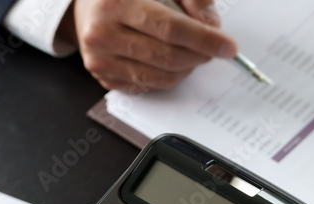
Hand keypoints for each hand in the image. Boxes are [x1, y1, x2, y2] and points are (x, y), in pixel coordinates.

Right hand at [59, 0, 237, 90]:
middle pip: (166, 56)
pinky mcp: (102, 76)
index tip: (227, 46)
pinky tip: (172, 62)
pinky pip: (146, 86)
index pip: (170, 28)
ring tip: (194, 54)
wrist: (86, 2)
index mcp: (114, 2)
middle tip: (214, 50)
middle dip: (198, 56)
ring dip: (186, 68)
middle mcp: (101, 33)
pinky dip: (167, 77)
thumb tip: (211, 25)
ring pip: (158, 76)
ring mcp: (99, 59)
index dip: (203, 39)